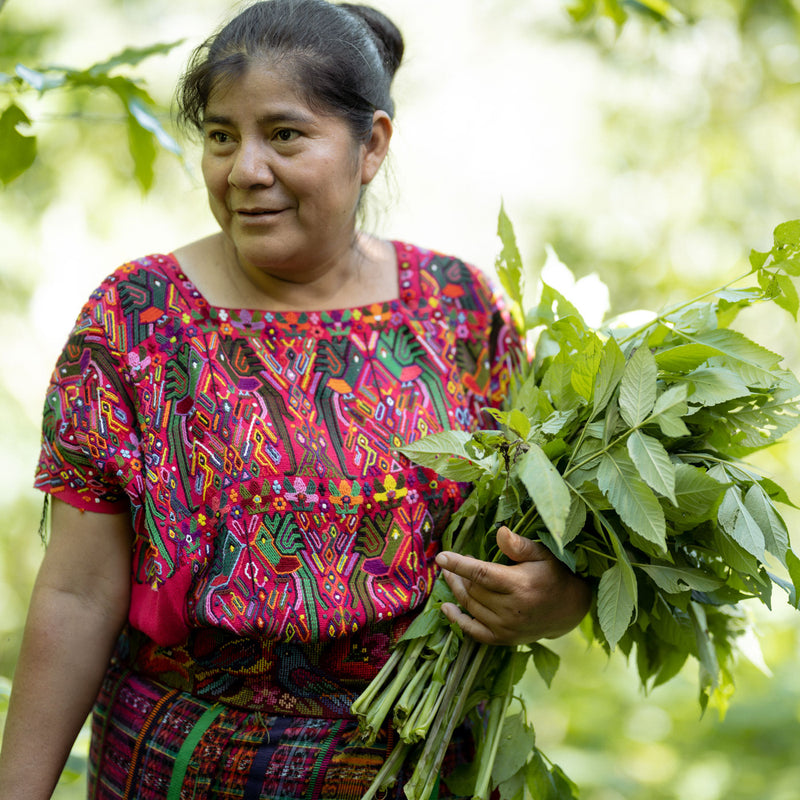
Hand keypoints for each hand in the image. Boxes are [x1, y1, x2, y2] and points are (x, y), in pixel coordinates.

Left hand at [435, 526, 590, 645]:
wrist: (569, 609)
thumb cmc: (554, 574)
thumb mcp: (542, 554)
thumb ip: (519, 545)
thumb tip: (500, 531)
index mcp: (519, 585)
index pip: (481, 574)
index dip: (459, 565)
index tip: (441, 557)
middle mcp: (511, 609)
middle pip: (473, 590)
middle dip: (458, 575)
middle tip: (452, 563)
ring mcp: (506, 627)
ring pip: (470, 606)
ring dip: (457, 591)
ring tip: (450, 577)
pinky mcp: (504, 639)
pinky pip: (474, 631)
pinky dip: (457, 621)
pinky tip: (446, 608)